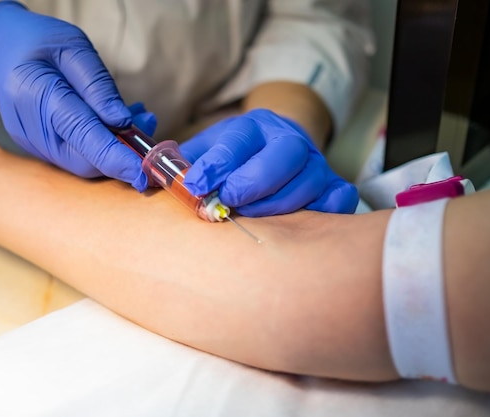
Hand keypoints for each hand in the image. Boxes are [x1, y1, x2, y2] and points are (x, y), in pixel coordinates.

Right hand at [0, 1, 153, 190]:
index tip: (143, 171)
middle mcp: (30, 128)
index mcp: (37, 94)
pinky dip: (100, 146)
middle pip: (84, 161)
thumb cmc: (39, 43)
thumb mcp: (74, 48)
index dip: (116, 158)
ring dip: (115, 149)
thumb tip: (123, 122)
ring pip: (82, 163)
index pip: (82, 135)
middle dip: (123, 154)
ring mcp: (31, 143)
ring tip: (137, 117)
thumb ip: (98, 87)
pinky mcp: (37, 149)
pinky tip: (114, 123)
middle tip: (148, 124)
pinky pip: (74, 157)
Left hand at [179, 109, 358, 215]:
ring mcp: (317, 164)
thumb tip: (148, 178)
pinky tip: (298, 226)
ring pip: (308, 182)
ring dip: (277, 205)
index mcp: (257, 127)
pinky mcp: (335, 185)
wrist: (279, 144)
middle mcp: (291, 141)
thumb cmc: (238, 156)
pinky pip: (341, 200)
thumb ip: (184, 163)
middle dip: (254, 181)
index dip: (219, 162)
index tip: (197, 184)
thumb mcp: (209, 148)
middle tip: (228, 201)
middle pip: (284, 155)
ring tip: (251, 217)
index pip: (240, 140)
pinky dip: (325, 213)